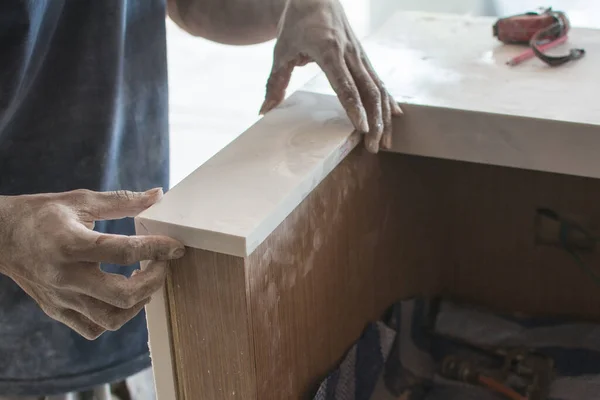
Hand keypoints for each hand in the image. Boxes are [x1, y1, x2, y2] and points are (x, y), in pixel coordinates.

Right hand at [0, 188, 184, 339]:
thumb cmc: (41, 214)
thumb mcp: (80, 200)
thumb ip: (122, 201)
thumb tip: (157, 195)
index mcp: (71, 243)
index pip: (125, 251)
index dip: (157, 249)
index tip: (176, 247)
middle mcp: (66, 276)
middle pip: (123, 295)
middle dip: (153, 281)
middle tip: (161, 265)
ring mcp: (61, 298)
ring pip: (112, 319)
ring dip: (138, 303)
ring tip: (143, 282)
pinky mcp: (57, 310)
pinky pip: (93, 328)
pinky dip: (114, 317)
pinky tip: (119, 297)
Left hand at [260, 0, 401, 152]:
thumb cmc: (297, 22)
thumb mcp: (281, 51)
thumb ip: (275, 83)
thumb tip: (264, 111)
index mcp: (328, 51)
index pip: (345, 85)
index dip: (355, 108)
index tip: (363, 129)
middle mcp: (350, 53)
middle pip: (368, 91)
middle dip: (375, 121)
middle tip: (374, 147)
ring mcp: (361, 54)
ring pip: (379, 88)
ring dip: (385, 116)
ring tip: (388, 141)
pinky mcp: (364, 56)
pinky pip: (380, 81)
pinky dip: (388, 100)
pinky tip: (396, 116)